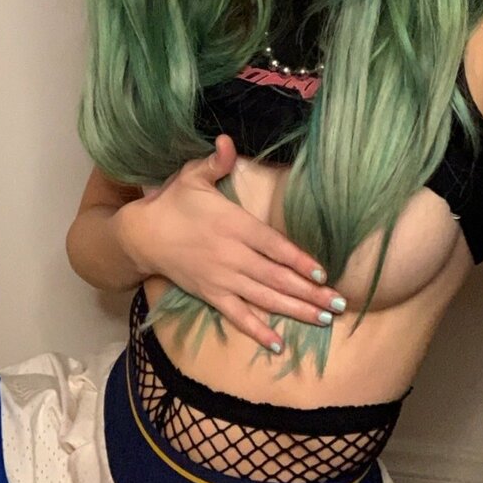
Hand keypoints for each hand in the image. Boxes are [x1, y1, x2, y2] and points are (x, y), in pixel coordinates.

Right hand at [117, 134, 346, 352]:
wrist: (142, 236)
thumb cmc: (174, 203)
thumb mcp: (192, 177)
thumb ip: (215, 162)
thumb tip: (227, 139)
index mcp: (233, 225)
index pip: (273, 245)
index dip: (299, 260)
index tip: (323, 274)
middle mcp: (231, 255)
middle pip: (276, 277)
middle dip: (310, 293)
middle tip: (340, 305)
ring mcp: (221, 279)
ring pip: (264, 298)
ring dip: (295, 310)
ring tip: (324, 320)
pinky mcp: (210, 295)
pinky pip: (237, 316)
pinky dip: (257, 330)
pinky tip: (278, 343)